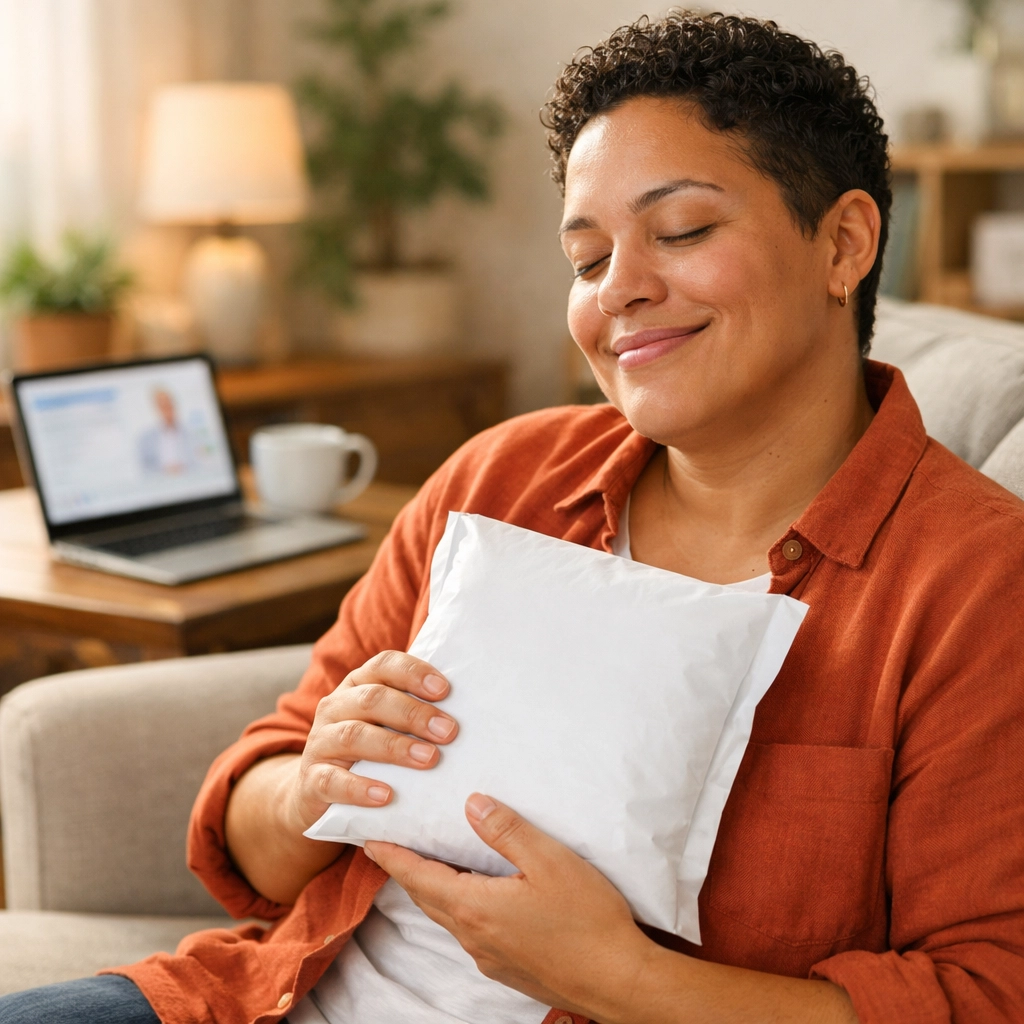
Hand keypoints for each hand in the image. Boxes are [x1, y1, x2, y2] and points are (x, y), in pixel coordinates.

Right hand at [287, 650, 458, 831]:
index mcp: (358, 686)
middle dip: (413, 713)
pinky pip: (332, 781)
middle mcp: (336, 707)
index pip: (384, 665)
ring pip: (353, 736)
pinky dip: (360, 788)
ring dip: (394, 747)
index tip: (445, 690)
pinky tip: (386, 795)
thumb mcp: (387, 726)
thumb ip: (417, 712)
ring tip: (429, 760)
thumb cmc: (369, 753)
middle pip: (373, 699)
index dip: (413, 673)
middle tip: (449, 732)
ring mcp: (320, 742)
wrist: (317, 793)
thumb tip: (476, 709)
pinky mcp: (311, 780)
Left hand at [365, 795, 652, 1019]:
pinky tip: (476, 894)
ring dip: (434, 888)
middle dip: (407, 870)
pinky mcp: (507, 968)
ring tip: (431, 861)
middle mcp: (473, 936)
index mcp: (475, 908)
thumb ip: (508, 831)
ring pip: (448, 916)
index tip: (369, 837)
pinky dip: (458, 906)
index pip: (418, 876)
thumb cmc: (588, 920)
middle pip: (426, 897)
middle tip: (394, 844)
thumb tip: (472, 803)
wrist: (617, 981)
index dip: (392, 856)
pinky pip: (469, 931)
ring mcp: (489, 957)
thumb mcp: (550, 861)